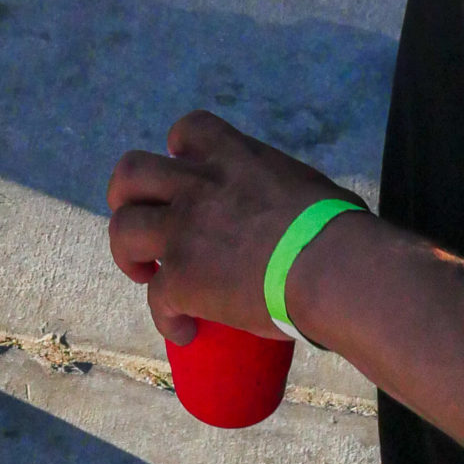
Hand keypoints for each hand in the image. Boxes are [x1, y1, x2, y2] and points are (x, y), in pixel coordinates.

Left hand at [108, 110, 360, 343]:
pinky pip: (155, 299)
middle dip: (126, 197)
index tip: (183, 177)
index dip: (176, 154)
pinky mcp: (182, 277)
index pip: (186, 131)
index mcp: (233, 156)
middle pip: (130, 172)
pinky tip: (185, 332)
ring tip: (146, 275)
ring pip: (122, 228)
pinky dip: (167, 319)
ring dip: (128, 252)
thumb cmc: (340, 231)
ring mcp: (184, 229)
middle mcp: (198, 184)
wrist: (332, 269)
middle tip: (144, 224)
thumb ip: (288, 193)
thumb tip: (308, 214)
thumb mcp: (305, 186)